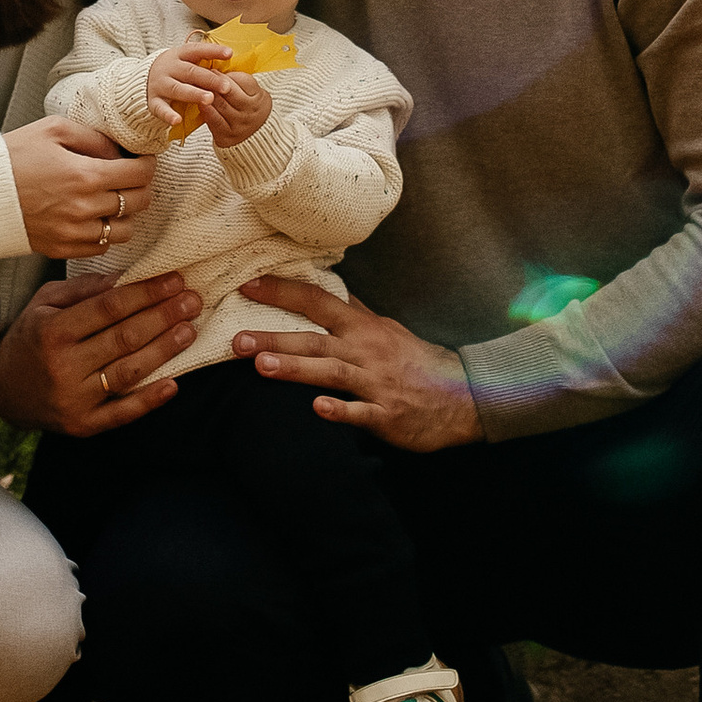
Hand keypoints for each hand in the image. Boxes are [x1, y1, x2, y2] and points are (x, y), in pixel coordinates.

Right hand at [0, 270, 203, 432]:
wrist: (3, 389)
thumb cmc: (30, 336)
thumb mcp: (45, 302)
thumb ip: (83, 289)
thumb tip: (126, 276)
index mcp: (53, 331)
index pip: (109, 307)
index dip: (145, 292)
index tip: (175, 280)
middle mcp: (63, 365)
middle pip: (123, 338)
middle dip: (163, 316)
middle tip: (193, 301)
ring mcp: (73, 398)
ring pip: (128, 372)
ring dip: (163, 350)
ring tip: (189, 331)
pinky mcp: (82, 425)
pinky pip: (121, 413)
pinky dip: (149, 400)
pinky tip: (174, 384)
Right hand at [6, 118, 147, 260]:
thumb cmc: (13, 156)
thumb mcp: (54, 129)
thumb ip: (94, 138)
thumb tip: (121, 152)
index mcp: (85, 175)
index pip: (139, 174)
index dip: (148, 165)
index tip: (145, 160)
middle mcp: (84, 208)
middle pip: (138, 202)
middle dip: (142, 186)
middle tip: (132, 176)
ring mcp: (74, 233)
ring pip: (125, 230)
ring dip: (126, 214)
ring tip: (114, 199)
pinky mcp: (62, 249)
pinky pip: (102, 247)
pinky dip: (106, 233)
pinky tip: (95, 217)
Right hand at [145, 43, 269, 149]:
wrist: (145, 78)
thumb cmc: (176, 70)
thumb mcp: (187, 62)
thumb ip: (205, 63)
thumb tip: (233, 62)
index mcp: (180, 55)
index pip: (197, 50)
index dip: (213, 51)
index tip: (230, 53)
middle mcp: (169, 68)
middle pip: (190, 72)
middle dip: (209, 79)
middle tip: (227, 86)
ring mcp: (160, 84)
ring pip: (178, 89)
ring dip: (194, 94)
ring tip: (209, 99)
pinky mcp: (154, 101)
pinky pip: (160, 108)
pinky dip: (168, 115)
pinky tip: (177, 120)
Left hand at [234, 281, 483, 450]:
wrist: (464, 395)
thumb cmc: (418, 361)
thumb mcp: (385, 328)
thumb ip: (352, 311)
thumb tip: (325, 286)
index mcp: (362, 327)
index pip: (318, 302)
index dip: (283, 292)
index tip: (247, 286)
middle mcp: (366, 351)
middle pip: (315, 339)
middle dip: (275, 338)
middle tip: (237, 341)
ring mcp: (376, 383)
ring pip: (331, 372)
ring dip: (297, 368)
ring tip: (262, 366)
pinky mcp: (387, 415)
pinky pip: (361, 413)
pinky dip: (340, 411)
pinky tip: (318, 409)